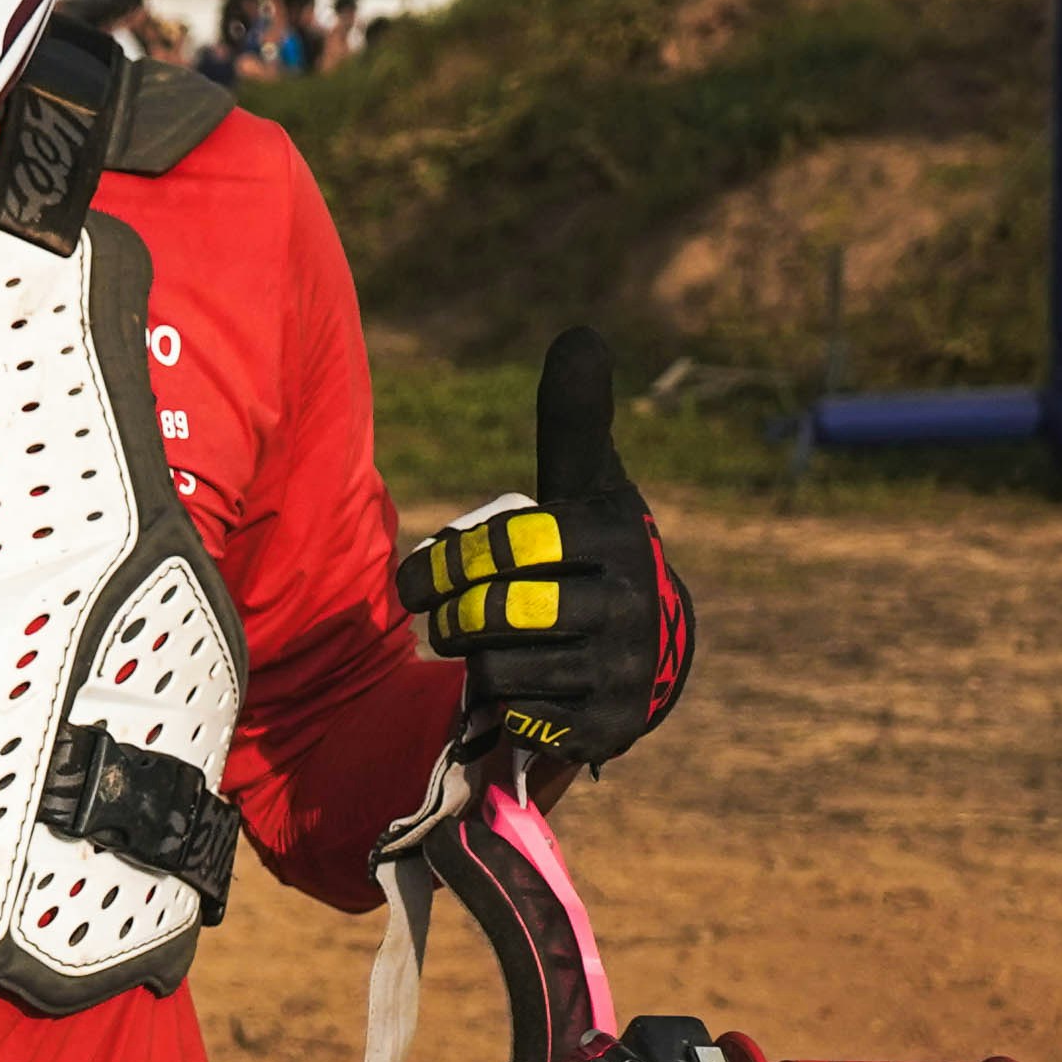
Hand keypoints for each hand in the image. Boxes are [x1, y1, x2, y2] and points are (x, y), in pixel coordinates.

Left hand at [396, 325, 691, 775]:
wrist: (652, 651)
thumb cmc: (594, 553)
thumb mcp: (587, 486)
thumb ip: (573, 420)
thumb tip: (579, 333)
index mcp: (614, 535)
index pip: (508, 548)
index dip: (446, 567)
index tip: (409, 586)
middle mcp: (628, 604)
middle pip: (495, 615)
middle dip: (455, 621)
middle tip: (445, 623)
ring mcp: (621, 671)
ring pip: (499, 670)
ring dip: (476, 663)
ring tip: (488, 650)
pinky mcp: (607, 728)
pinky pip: (517, 720)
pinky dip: (502, 707)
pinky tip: (520, 690)